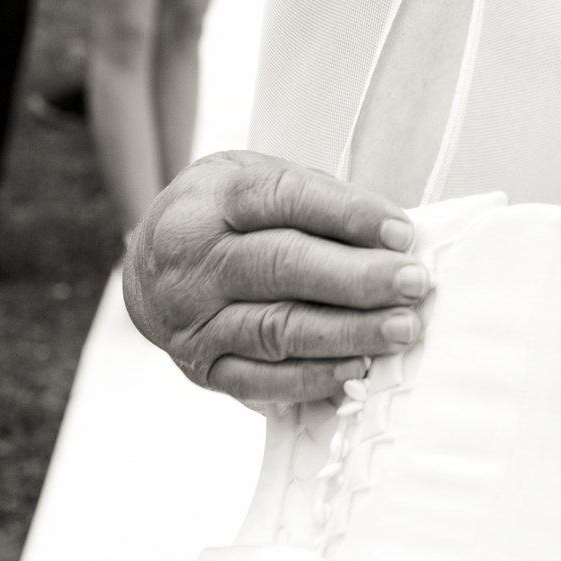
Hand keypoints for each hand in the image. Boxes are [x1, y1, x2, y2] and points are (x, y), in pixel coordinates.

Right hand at [121, 150, 429, 405]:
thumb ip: (318, 201)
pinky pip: (259, 380)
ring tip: (400, 329)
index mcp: (214, 198)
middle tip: (414, 284)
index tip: (402, 232)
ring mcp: (192, 319)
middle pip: (282, 266)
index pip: (285, 199)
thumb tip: (392, 239)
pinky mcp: (199, 367)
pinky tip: (358, 366)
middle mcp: (195, 259)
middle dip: (357, 278)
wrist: (146, 265)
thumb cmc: (225, 217)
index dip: (348, 215)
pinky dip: (313, 377)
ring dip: (347, 332)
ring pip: (275, 328)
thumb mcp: (257, 179)